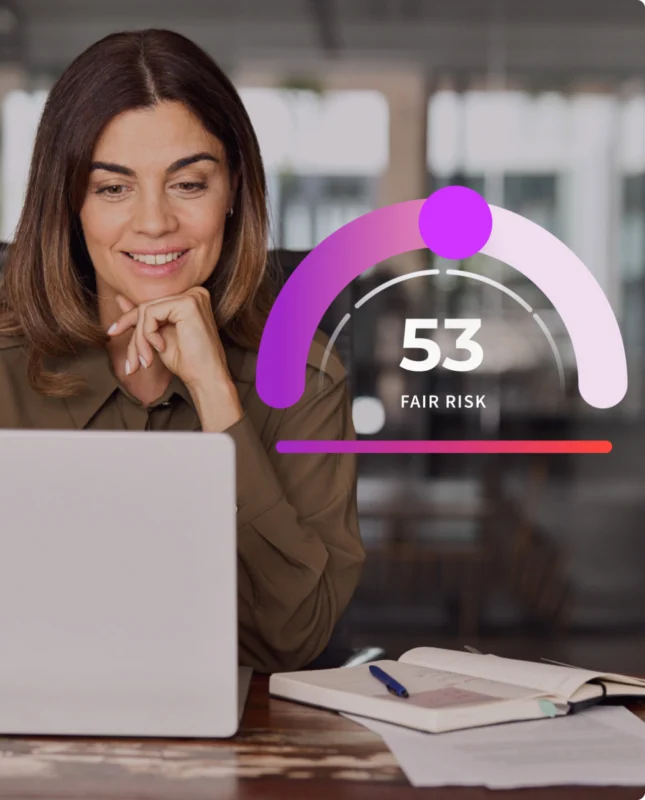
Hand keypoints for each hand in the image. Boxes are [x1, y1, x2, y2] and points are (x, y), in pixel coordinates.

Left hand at [107, 288, 242, 429]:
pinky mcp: (188, 303)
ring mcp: (192, 296)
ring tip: (146, 360)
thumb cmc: (188, 361)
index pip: (151, 305)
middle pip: (146, 307)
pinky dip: (148, 334)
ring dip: (140, 339)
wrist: (205, 378)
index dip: (128, 320)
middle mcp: (193, 293)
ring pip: (146, 310)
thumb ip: (143, 318)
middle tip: (132, 363)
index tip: (112, 332)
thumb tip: (120, 298)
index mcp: (189, 299)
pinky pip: (151, 313)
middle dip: (135, 336)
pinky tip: (160, 348)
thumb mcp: (158, 337)